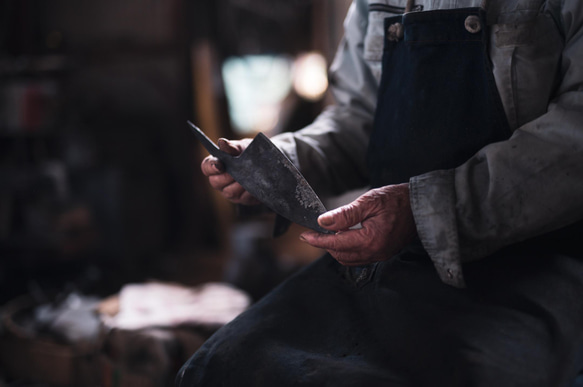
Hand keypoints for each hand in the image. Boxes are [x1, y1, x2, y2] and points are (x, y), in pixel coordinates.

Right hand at [200, 138, 260, 205]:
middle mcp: (220, 180)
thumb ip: (232, 147)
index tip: (220, 165)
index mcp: (216, 165)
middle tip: (239, 171)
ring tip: (250, 176)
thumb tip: (222, 142)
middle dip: (227, 176)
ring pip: (229, 192)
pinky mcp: (242, 199)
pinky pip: (243, 198)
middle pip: (216, 182)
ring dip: (239, 184)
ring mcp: (230, 192)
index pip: (206, 167)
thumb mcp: (242, 147)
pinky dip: (250, 191)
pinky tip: (256, 184)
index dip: (211, 167)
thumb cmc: (249, 153)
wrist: (269, 163)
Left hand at [300, 183, 416, 265]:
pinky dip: (347, 250)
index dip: (317, 240)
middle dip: (324, 245)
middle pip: (340, 255)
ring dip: (335, 249)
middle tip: (313, 233)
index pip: (335, 244)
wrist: (421, 206)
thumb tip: (322, 222)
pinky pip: (359, 258)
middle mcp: (375, 252)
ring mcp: (380, 255)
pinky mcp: (383, 254)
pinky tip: (343, 238)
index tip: (304, 235)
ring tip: (327, 235)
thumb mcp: (369, 201)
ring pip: (348, 259)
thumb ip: (345, 214)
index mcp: (371, 240)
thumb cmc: (397, 200)